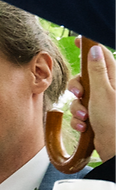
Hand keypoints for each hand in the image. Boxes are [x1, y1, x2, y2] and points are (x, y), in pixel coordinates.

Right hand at [68, 42, 115, 161]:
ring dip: (77, 109)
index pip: (102, 56)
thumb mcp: (102, 93)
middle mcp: (108, 89)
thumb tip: (94, 50)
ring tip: (84, 118)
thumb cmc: (113, 122)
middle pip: (84, 78)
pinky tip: (85, 127)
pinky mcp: (95, 116)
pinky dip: (79, 120)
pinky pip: (80, 112)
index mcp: (113, 79)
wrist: (114, 149)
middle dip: (77, 89)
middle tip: (78, 94)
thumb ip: (96, 71)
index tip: (78, 40)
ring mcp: (101, 103)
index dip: (89, 47)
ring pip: (80, 98)